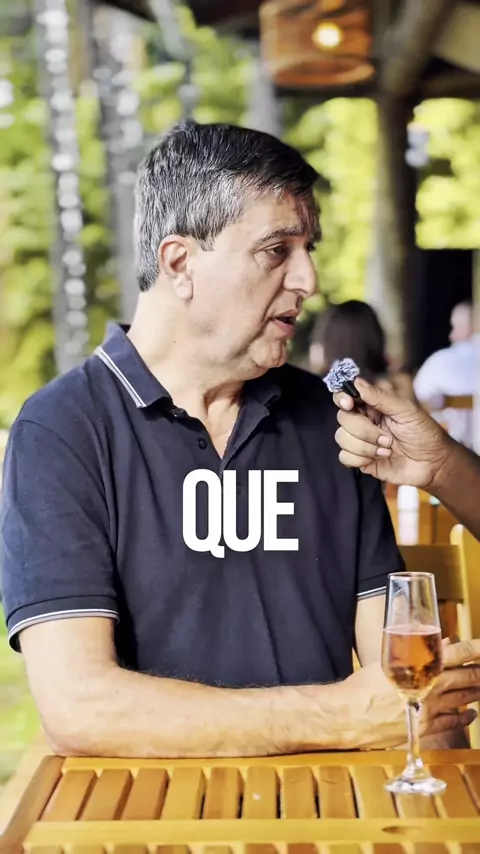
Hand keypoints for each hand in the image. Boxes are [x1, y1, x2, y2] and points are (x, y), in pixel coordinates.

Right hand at [333, 377, 451, 488]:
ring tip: (388, 450)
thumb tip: (356, 382)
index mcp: (373, 406)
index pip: (346, 396)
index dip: (342, 397)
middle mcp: (364, 421)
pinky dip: (360, 458)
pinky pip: (344, 457)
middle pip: (343, 418)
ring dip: (365, 446)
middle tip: (387, 438)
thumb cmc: (425, 433)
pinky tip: (379, 459)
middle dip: (364, 430)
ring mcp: (361, 441)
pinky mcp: (361, 460)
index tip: (349, 403)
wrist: (434, 464)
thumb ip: (380, 397)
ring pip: (341, 438)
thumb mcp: (407, 411)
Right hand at [341, 639, 479, 750]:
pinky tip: (471, 714)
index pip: (460, 653)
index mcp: (421, 666)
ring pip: (464, 699)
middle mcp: (431, 687)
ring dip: (476, 692)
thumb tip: (443, 644)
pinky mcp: (425, 728)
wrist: (349, 715)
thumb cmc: (364, 685)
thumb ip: (418, 651)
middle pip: (468, 678)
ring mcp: (430, 709)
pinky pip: (453, 723)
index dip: (477, 649)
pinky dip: (465, 717)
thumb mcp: (388, 660)